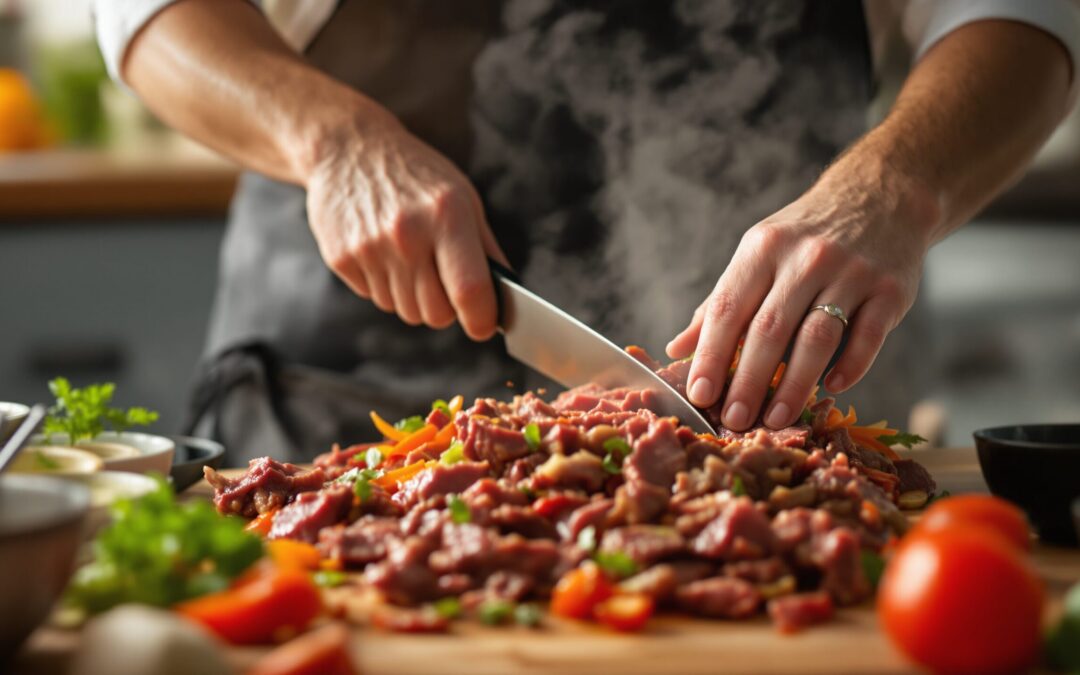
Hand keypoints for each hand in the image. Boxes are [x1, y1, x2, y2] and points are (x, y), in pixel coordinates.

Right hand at [304, 112, 508, 339]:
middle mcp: (407, 234)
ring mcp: (370, 248)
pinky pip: (376, 299)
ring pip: (405, 311)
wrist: (349, 149)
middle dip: (446, 309)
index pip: (469, 290)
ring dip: (414, 297)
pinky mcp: (342, 259)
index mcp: (446, 215)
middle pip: (435, 314)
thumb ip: (486, 248)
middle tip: (444, 283)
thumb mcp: (462, 197)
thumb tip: (507, 298)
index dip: (482, 319)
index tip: (485, 326)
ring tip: (410, 258)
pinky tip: (383, 252)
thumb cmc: (416, 175)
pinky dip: (386, 286)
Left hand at [666, 158, 937, 430]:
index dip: (710, 355)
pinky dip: (851, 366)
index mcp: (763, 249)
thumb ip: (720, 303)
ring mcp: (851, 272)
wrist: (880, 196)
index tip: (699, 395)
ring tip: (776, 418)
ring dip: (794, 384)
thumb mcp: (758, 254)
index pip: (729, 308)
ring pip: (817, 337)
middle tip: (734, 420)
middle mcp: (805, 258)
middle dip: (747, 381)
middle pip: (769, 329)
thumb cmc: (806, 235)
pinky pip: (868, 336)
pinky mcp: (890, 289)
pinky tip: (831, 389)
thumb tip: (676, 349)